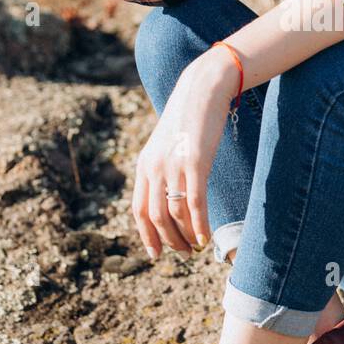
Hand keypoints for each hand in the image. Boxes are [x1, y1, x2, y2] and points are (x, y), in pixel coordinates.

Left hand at [131, 51, 235, 260]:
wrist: (202, 90)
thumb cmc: (189, 119)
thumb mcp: (169, 145)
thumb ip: (164, 168)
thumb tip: (171, 195)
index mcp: (145, 165)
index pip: (139, 209)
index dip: (146, 235)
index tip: (156, 253)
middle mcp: (154, 168)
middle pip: (156, 217)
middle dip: (169, 240)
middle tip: (182, 253)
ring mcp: (174, 165)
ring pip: (175, 213)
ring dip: (184, 236)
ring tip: (195, 248)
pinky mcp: (195, 162)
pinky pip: (194, 203)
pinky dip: (198, 225)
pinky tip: (204, 238)